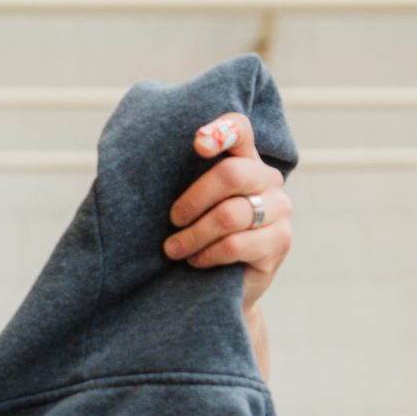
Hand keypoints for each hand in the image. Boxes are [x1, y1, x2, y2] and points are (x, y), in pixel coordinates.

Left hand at [163, 111, 291, 311]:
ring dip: (193, 235)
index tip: (198, 144)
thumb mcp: (188, 205)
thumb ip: (179, 178)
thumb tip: (136, 158)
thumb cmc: (198, 236)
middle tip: (172, 221)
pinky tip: (195, 261)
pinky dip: (207, 254)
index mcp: (244, 159)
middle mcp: (268, 179)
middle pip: (231, 174)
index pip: (239, 130)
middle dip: (192, 200)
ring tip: (174, 249)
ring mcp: (279, 209)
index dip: (222, 130)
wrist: (223, 286)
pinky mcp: (280, 241)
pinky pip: (235, 244)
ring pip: (229, 215)